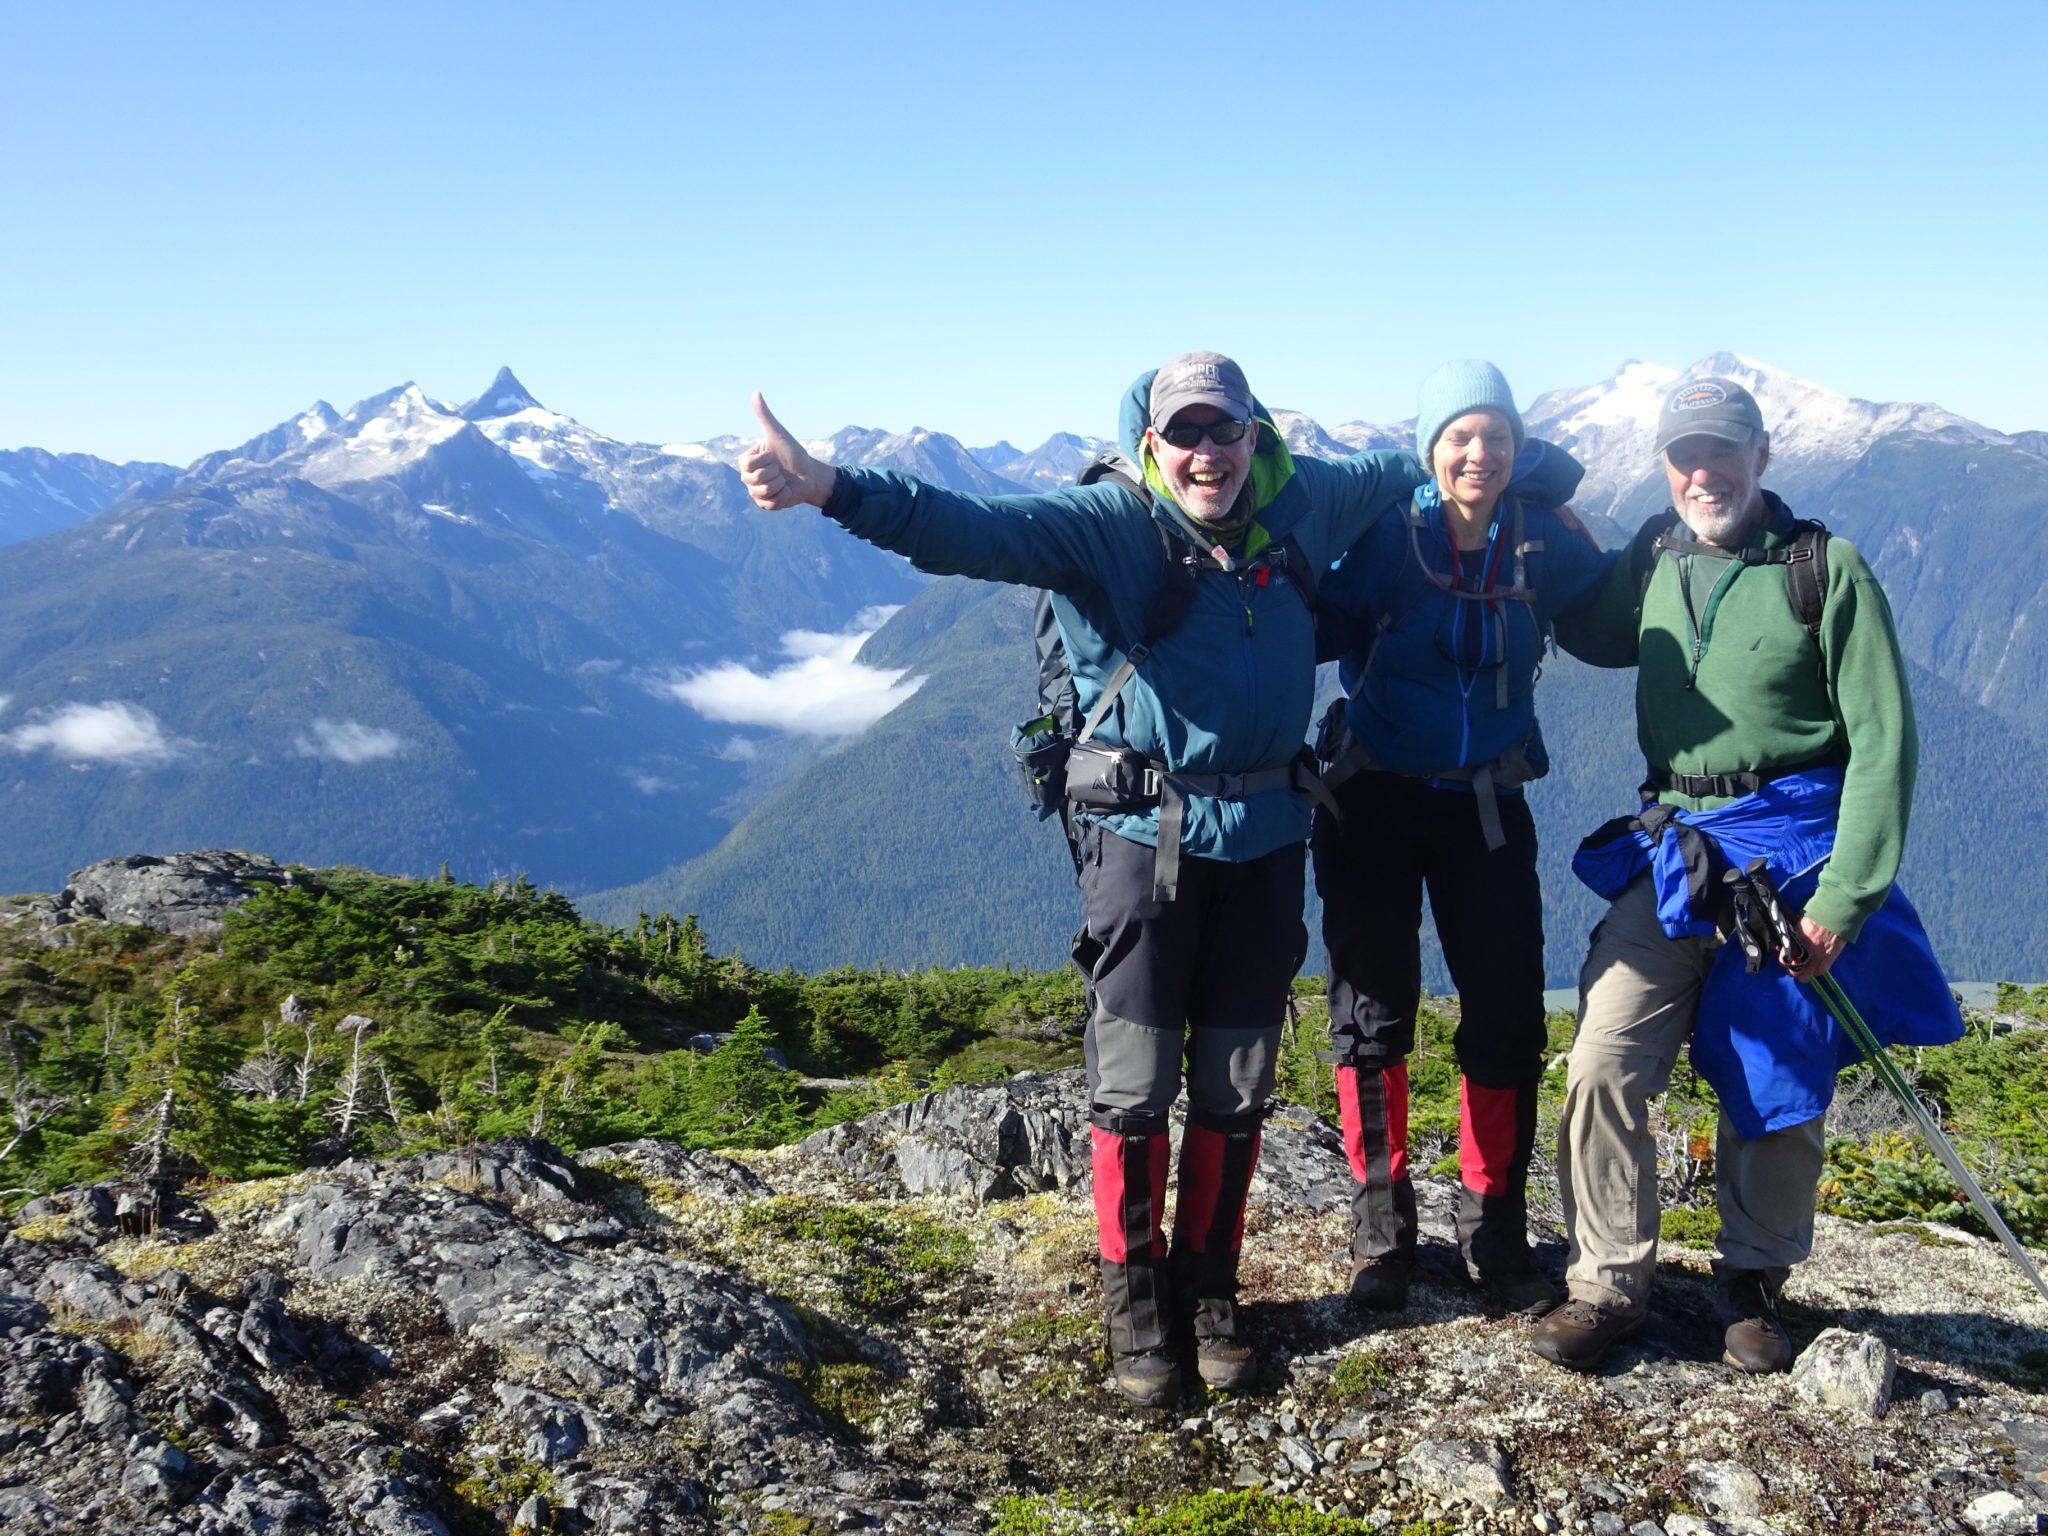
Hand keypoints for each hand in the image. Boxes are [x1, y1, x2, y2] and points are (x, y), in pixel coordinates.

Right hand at [738, 393, 836, 509]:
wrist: (809, 475)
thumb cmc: (793, 453)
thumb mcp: (779, 434)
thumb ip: (765, 416)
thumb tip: (755, 393)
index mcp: (747, 461)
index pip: (749, 464)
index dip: (766, 461)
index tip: (773, 457)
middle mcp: (747, 478)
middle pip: (756, 479)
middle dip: (775, 473)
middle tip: (781, 470)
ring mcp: (755, 493)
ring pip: (763, 492)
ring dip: (780, 485)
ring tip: (784, 481)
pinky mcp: (765, 505)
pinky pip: (770, 504)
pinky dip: (783, 497)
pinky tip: (786, 491)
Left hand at [1784, 914, 1845, 980]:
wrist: (1835, 913)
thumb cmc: (1816, 915)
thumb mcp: (1798, 923)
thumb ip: (1792, 935)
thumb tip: (1783, 942)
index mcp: (1796, 940)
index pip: (1784, 958)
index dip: (1783, 961)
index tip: (1785, 960)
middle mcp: (1806, 951)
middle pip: (1795, 972)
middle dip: (1792, 971)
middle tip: (1793, 967)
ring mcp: (1819, 956)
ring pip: (1808, 975)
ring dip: (1805, 974)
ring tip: (1804, 970)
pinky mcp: (1831, 957)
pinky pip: (1821, 971)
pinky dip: (1817, 971)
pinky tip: (1815, 967)